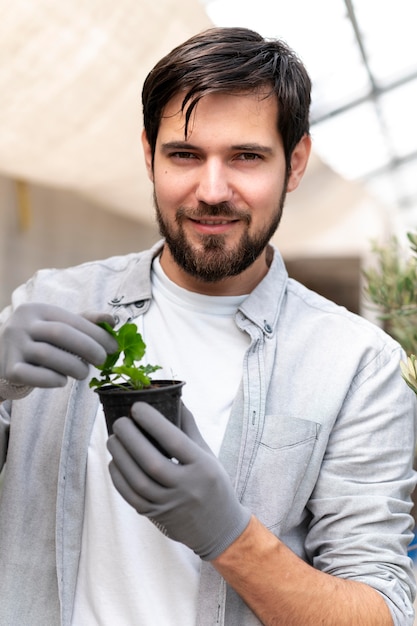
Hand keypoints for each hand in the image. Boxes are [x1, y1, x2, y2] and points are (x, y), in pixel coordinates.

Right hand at [0, 303, 117, 387]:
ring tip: (83, 373)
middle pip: (60, 333)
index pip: (72, 319)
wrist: (2, 357)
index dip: (97, 333)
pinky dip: (52, 380)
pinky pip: (32, 375)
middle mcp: (22, 324)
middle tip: (102, 361)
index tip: (114, 347)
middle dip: (88, 348)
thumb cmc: (39, 341)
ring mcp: (12, 346)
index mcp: (38, 309)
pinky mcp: (8, 368)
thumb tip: (112, 320)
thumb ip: (84, 321)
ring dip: (73, 366)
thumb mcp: (58, 325)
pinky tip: (62, 381)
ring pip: (47, 355)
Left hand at [107, 402, 250, 559]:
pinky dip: (119, 478)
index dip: (154, 422)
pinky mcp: (156, 515)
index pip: (175, 441)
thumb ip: (189, 429)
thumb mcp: (208, 455)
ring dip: (121, 457)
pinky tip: (115, 462)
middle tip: (120, 422)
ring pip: (138, 481)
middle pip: (152, 462)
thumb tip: (174, 399)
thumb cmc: (213, 483)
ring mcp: (170, 504)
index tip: (137, 407)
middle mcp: (187, 487)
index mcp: (202, 467)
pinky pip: (131, 497)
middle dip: (131, 439)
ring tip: (113, 439)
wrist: (219, 528)